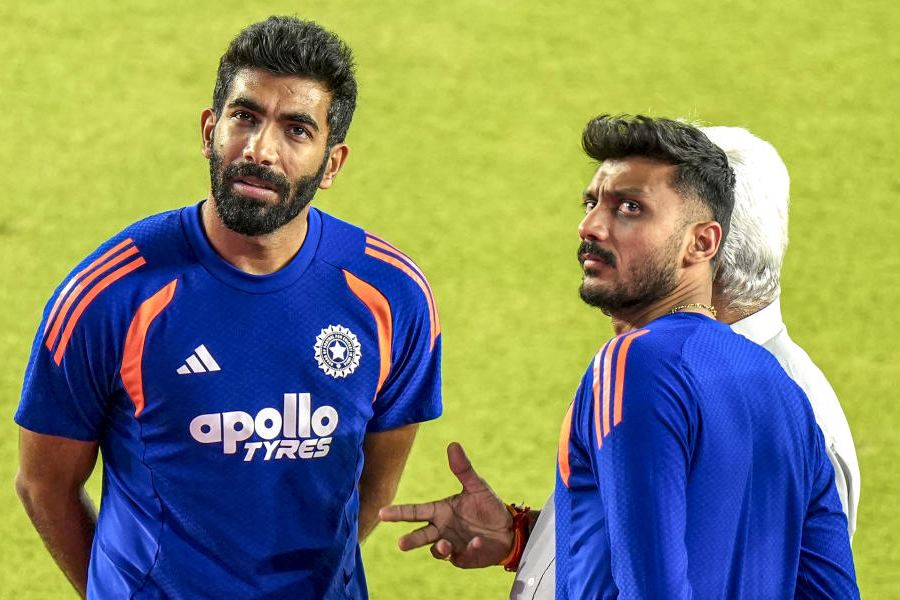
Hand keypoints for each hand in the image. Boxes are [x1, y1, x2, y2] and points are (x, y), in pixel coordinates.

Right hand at [378, 442, 513, 567]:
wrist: (508, 530)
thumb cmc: (488, 507)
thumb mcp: (477, 486)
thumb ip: (463, 469)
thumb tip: (453, 444)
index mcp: (440, 511)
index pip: (415, 512)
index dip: (398, 512)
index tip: (382, 513)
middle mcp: (442, 530)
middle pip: (421, 536)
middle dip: (410, 540)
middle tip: (401, 544)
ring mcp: (452, 546)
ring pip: (437, 550)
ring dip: (440, 548)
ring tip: (445, 544)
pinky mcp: (464, 558)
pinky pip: (461, 556)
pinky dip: (468, 550)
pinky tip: (477, 542)